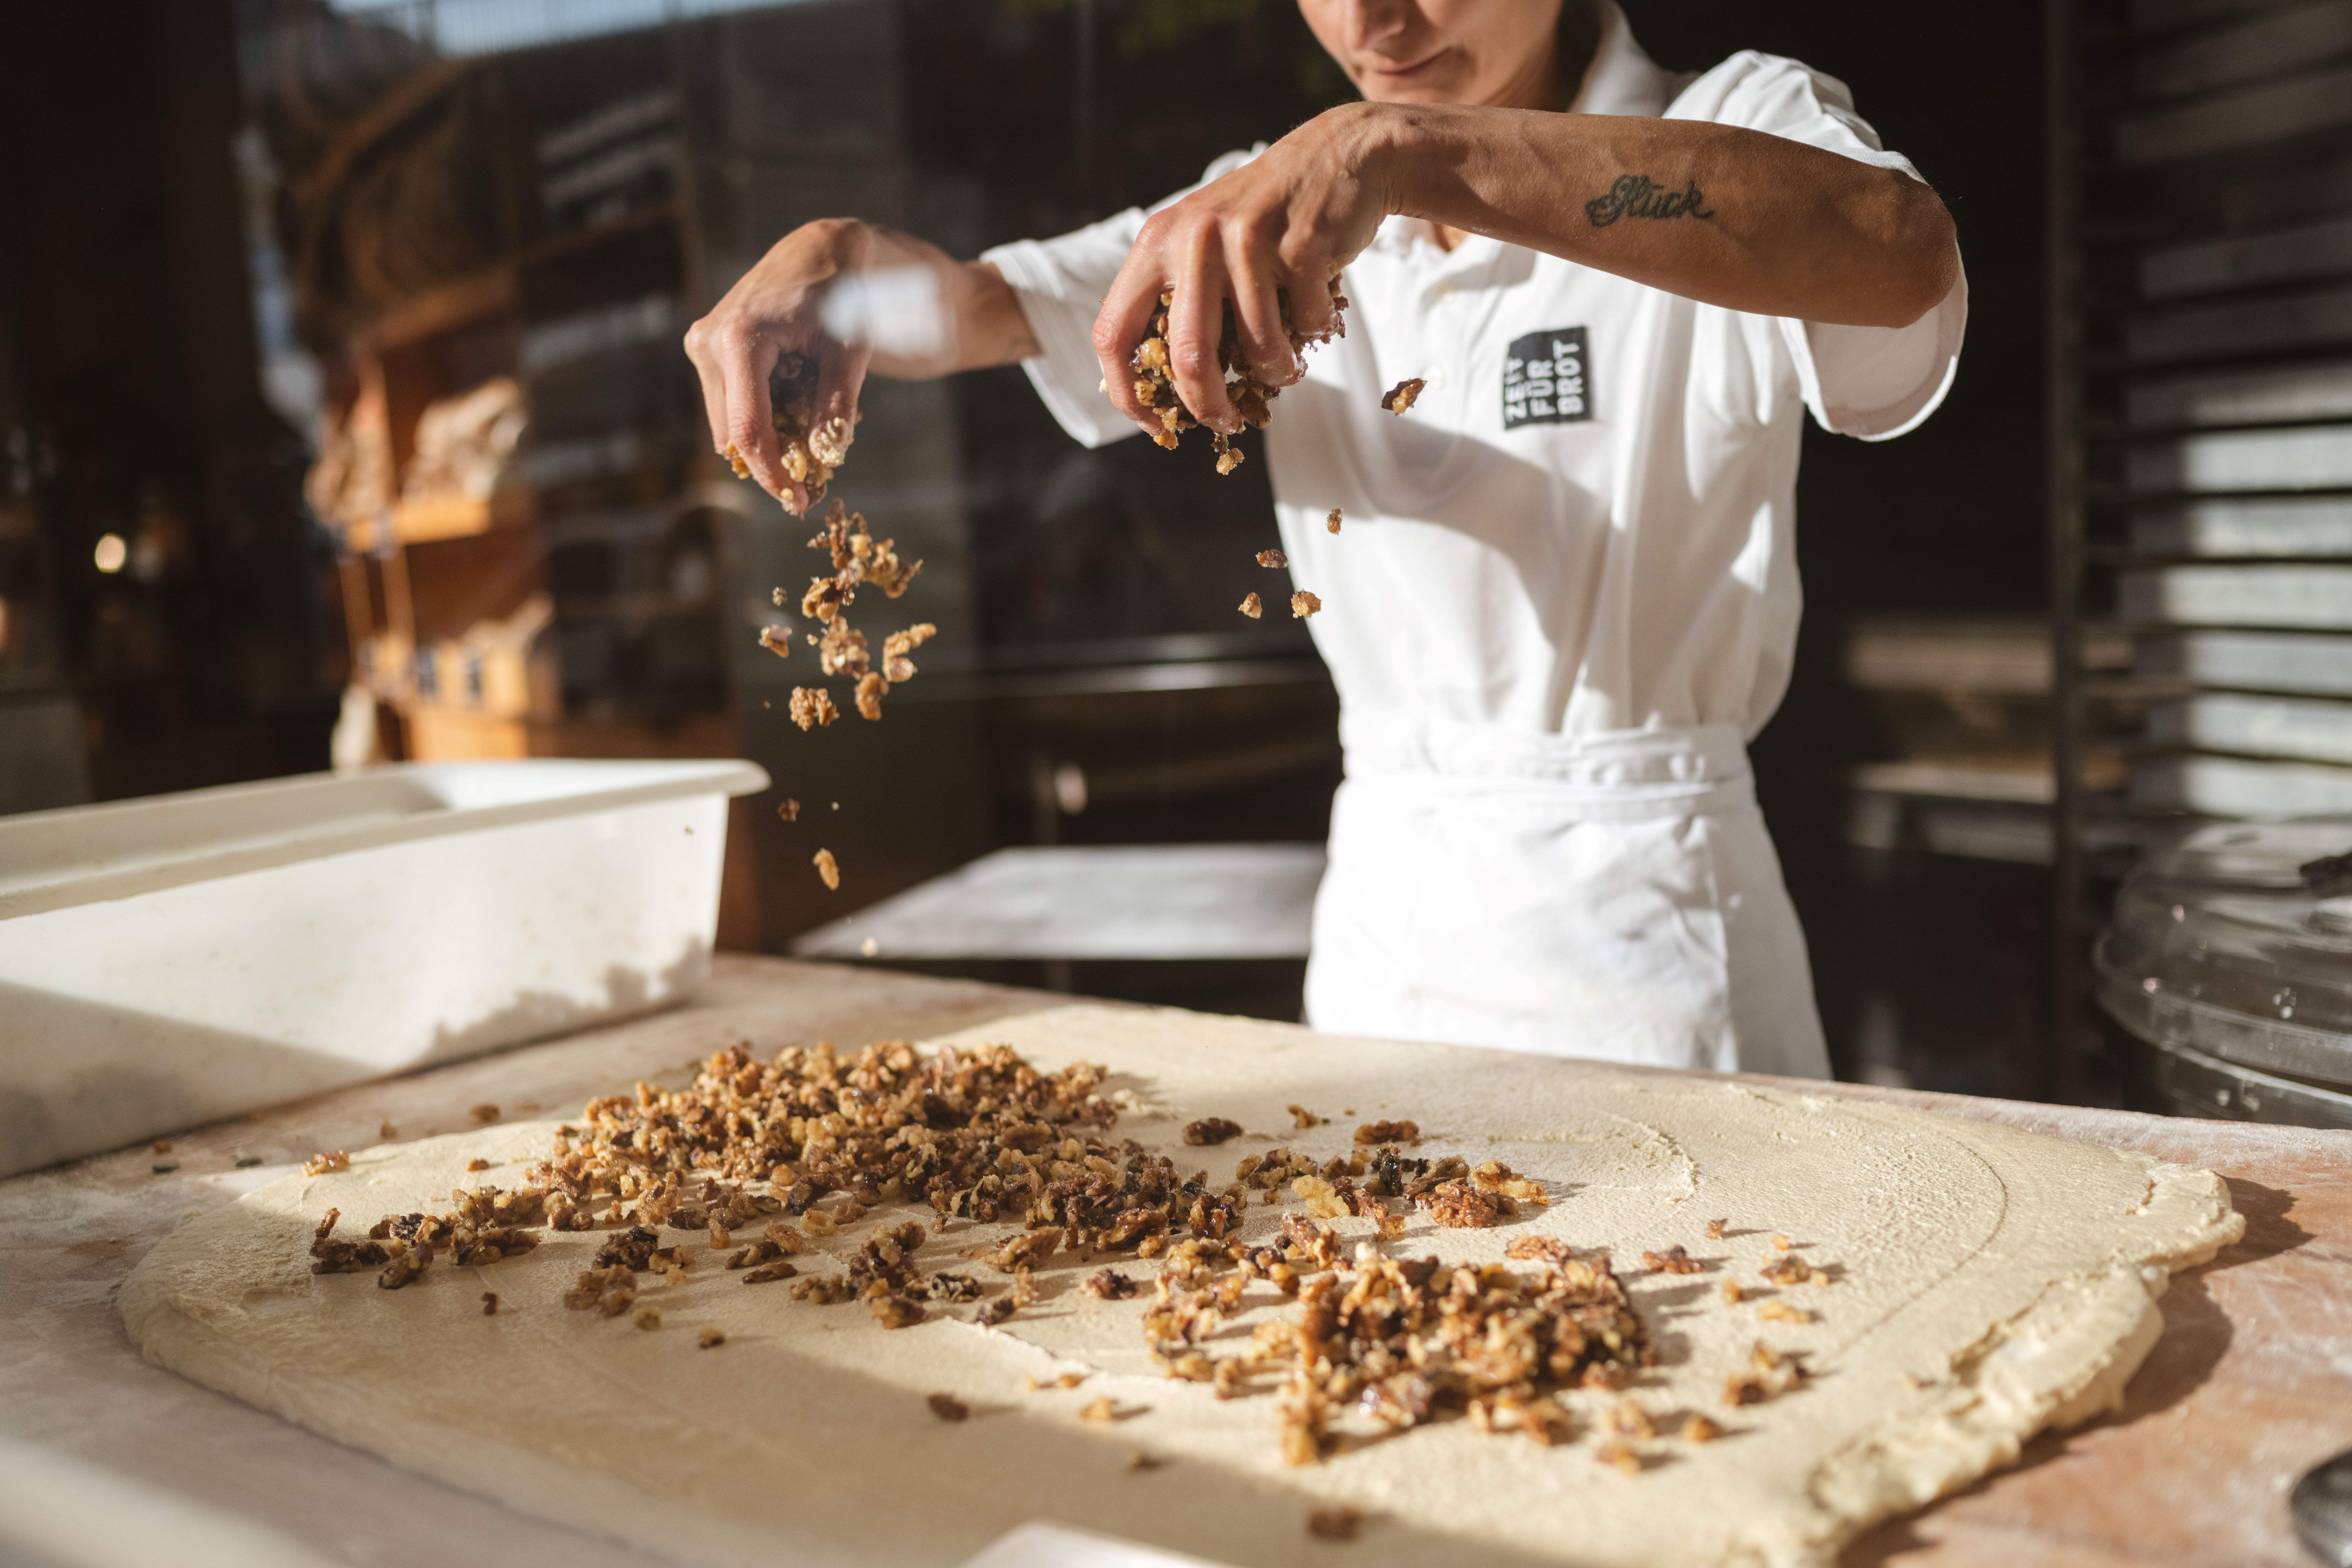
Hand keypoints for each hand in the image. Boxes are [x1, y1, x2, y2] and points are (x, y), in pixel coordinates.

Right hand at [684, 219, 874, 513]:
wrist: (819, 251)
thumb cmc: (840, 296)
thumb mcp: (849, 352)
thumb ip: (836, 405)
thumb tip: (826, 459)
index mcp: (740, 339)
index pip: (748, 430)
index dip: (771, 473)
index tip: (798, 502)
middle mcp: (709, 342)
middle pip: (733, 432)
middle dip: (771, 463)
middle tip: (811, 485)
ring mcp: (702, 344)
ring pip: (728, 422)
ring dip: (766, 440)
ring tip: (809, 437)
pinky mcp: (706, 347)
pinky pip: (730, 402)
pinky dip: (760, 417)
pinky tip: (793, 406)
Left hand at [1092, 105, 1394, 437]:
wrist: (1338, 155)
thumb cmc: (1263, 219)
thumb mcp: (1200, 245)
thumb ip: (1174, 301)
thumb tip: (1157, 392)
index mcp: (1156, 243)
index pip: (1113, 333)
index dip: (1126, 393)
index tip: (1153, 424)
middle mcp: (1194, 237)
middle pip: (1187, 357)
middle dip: (1209, 405)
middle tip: (1225, 421)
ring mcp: (1248, 239)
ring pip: (1257, 348)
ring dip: (1277, 373)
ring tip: (1286, 366)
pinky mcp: (1302, 245)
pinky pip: (1305, 325)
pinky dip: (1314, 332)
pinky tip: (1317, 310)